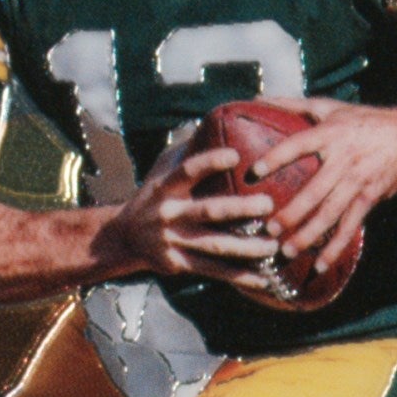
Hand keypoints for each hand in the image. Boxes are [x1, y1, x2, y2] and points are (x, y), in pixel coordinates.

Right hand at [96, 141, 281, 289]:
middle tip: (268, 205)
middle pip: (207, 211)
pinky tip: (263, 279)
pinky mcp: (177, 264)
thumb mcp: (162, 167)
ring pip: (214, 246)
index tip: (235, 156)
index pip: (187, 171)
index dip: (209, 162)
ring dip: (246, 248)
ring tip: (273, 245)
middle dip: (238, 209)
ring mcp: (171, 241)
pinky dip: (239, 276)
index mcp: (164, 186)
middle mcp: (167, 214)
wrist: (124, 237)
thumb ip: (187, 147)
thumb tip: (219, 118)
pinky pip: (213, 271)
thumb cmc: (155, 193)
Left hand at [251, 98, 396, 276]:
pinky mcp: (369, 197)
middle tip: (269, 227)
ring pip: (330, 213)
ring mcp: (357, 181)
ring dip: (308, 235)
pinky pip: (350, 226)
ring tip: (286, 250)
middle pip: (313, 190)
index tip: (254, 171)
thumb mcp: (331, 107)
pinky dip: (335, 247)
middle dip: (291, 212)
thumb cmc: (364, 120)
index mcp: (330, 134)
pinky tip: (320, 264)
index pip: (298, 145)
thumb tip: (257, 99)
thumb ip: (292, 105)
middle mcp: (343, 159)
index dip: (276, 157)